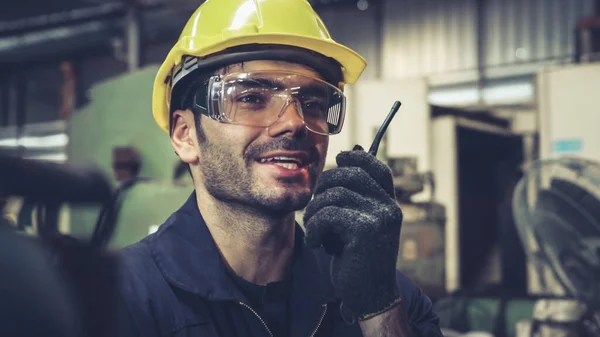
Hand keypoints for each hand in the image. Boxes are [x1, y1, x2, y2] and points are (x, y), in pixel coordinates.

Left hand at [303, 147, 402, 320]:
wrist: (370, 296)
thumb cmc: (359, 259)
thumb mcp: (360, 224)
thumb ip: (356, 197)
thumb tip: (347, 154)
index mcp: (389, 204)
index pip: (377, 167)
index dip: (357, 157)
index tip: (340, 158)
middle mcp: (388, 208)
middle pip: (351, 174)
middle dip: (324, 184)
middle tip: (315, 206)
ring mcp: (379, 218)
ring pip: (335, 194)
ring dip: (315, 210)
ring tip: (313, 228)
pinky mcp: (364, 230)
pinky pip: (328, 214)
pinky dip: (315, 228)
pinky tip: (317, 244)